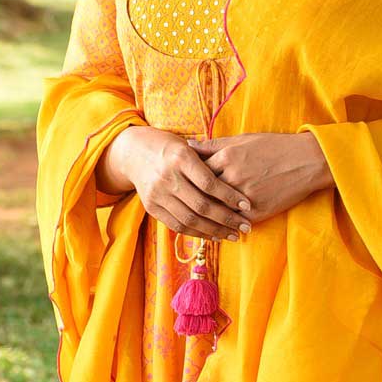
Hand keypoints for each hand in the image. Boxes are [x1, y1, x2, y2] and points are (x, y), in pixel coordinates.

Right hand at [96, 126, 252, 240]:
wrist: (134, 152)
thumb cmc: (172, 147)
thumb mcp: (190, 146)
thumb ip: (210, 159)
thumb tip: (240, 176)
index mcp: (180, 157)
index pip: (209, 183)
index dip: (230, 196)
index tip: (247, 205)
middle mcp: (167, 177)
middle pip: (201, 205)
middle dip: (227, 218)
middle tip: (245, 226)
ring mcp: (157, 194)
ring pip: (190, 219)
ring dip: (215, 230)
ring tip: (233, 235)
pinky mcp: (151, 207)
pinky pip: (177, 225)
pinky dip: (197, 233)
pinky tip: (214, 235)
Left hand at [188, 131, 333, 225]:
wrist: (307, 161)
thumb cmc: (275, 146)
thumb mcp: (244, 139)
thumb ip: (214, 144)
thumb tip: (189, 146)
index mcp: (228, 156)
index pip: (197, 171)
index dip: (190, 177)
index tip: (185, 181)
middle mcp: (233, 176)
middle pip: (202, 192)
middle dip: (193, 197)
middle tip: (185, 202)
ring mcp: (244, 196)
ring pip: (215, 210)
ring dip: (205, 215)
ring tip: (197, 217)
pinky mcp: (256, 212)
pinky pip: (233, 222)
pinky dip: (224, 225)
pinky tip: (218, 226)